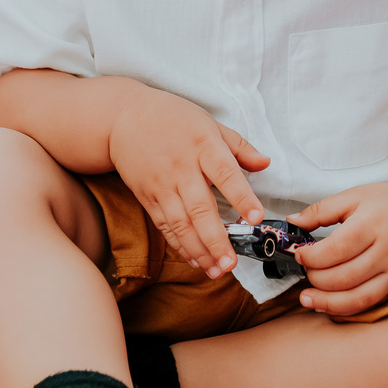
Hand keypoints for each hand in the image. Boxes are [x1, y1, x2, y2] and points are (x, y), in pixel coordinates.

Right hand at [108, 84, 269, 278]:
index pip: (226, 174)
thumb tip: (265, 163)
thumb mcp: (209, 123)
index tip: (256, 218)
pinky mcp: (146, 196)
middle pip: (200, 208)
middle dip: (216, 240)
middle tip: (231, 263)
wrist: (122, 118)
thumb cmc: (172, 118)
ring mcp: (162, 185)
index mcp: (203, 146)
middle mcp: (182, 168)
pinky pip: (164, 226)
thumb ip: (239, 146)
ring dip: (199, 250)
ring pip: (180, 224)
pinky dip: (179, 245)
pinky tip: (194, 260)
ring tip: (216, 270)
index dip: (242, 197)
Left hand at [290, 179, 387, 315]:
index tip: (298, 253)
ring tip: (306, 298)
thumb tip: (291, 222)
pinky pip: (369, 302)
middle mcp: (385, 249)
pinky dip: (344, 308)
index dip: (311, 257)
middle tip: (304, 270)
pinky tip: (327, 304)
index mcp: (371, 223)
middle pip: (342, 276)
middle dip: (315, 277)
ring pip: (355, 296)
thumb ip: (322, 209)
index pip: (335, 249)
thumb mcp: (356, 195)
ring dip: (325, 301)